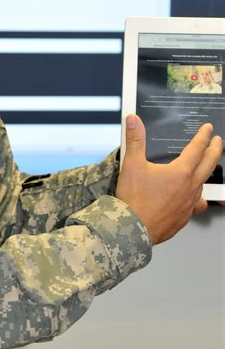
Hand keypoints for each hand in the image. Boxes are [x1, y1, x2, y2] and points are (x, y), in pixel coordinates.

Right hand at [115, 115, 221, 244]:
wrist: (133, 228)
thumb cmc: (134, 199)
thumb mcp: (132, 164)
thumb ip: (135, 140)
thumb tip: (133, 120)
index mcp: (180, 172)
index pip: (197, 149)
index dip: (203, 136)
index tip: (208, 129)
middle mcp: (189, 188)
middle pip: (209, 165)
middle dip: (215, 151)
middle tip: (218, 142)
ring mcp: (189, 204)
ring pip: (203, 186)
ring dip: (206, 174)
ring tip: (205, 171)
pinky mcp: (183, 217)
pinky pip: (195, 204)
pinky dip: (195, 197)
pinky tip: (189, 198)